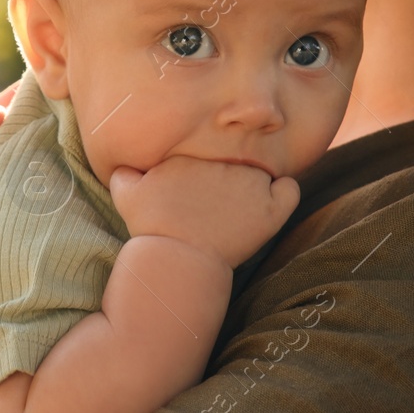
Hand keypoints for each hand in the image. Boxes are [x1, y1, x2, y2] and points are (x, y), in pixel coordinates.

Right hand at [108, 157, 299, 269]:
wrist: (176, 259)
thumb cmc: (151, 228)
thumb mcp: (125, 194)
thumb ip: (124, 171)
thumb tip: (124, 165)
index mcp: (193, 155)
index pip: (210, 153)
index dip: (204, 174)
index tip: (196, 194)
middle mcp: (223, 162)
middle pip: (234, 160)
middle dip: (227, 178)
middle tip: (216, 204)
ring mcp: (249, 184)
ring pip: (260, 173)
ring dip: (252, 187)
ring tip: (237, 210)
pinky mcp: (269, 210)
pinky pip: (289, 189)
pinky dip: (283, 193)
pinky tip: (269, 204)